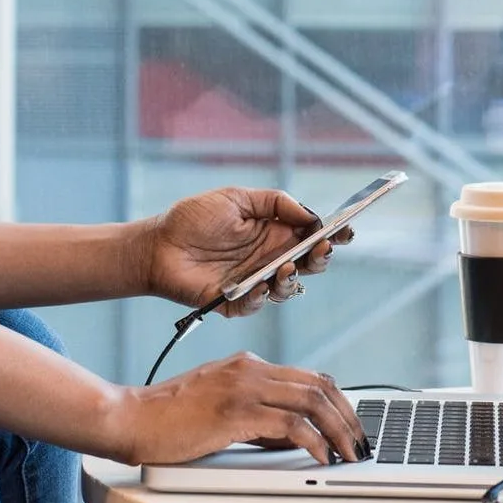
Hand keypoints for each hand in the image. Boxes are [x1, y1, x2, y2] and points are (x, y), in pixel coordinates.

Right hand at [112, 351, 366, 465]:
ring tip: (349, 454)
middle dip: (348, 415)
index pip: (309, 376)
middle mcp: (251, 369)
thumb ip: (256, 413)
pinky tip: (320, 458)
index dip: (338, 401)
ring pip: (312, 401)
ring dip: (338, 430)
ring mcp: (244, 388)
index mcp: (248, 365)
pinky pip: (290, 425)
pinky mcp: (236, 413)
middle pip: (319, 385)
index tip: (351, 425)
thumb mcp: (220, 406)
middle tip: (360, 442)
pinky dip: (313, 442)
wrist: (132, 418)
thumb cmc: (170, 418)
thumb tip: (293, 436)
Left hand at [142, 187, 354, 317]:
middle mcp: (269, 258)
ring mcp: (254, 281)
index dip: (332, 234)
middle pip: (308, 264)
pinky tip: (260, 285)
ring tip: (286, 267)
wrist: (157, 245)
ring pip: (288, 288)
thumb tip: (310, 215)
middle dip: (320, 258)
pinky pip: (255, 305)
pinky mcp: (234, 302)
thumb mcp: (237, 198)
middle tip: (321, 249)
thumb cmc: (194, 218)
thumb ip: (275, 202)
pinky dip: (261, 297)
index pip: (311, 236)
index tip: (346, 230)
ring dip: (293, 278)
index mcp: (274, 233)